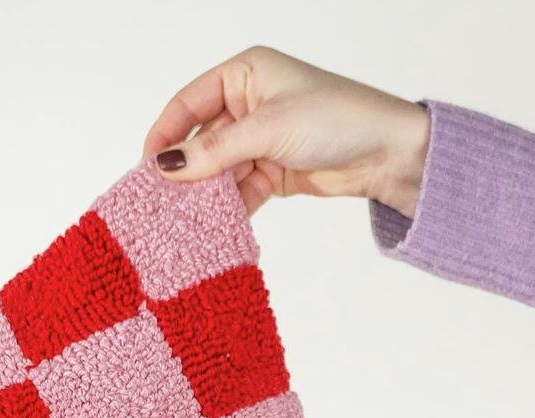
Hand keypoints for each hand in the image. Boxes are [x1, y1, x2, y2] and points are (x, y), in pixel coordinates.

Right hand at [144, 46, 430, 216]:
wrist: (387, 152)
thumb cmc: (338, 118)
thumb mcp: (268, 130)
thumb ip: (214, 151)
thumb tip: (166, 167)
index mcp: (245, 74)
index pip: (189, 103)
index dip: (165, 134)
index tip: (146, 168)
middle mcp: (249, 104)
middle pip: (200, 141)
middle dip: (185, 172)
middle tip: (160, 203)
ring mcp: (260, 140)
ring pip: (218, 171)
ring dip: (205, 195)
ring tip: (183, 221)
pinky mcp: (272, 171)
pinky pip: (238, 192)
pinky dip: (227, 209)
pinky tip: (213, 226)